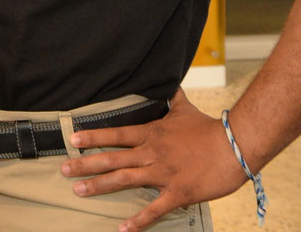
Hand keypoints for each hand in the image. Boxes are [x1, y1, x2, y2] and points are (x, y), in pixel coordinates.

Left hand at [60, 89, 248, 231]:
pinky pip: (155, 209)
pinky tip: (122, 229)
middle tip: (63, 170)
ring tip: (79, 191)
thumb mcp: (186, 109)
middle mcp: (152, 154)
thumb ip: (173, 98)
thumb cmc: (210, 129)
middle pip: (113, 159)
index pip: (116, 135)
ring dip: (100, 186)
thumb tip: (169, 82)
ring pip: (125, 181)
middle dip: (86, 165)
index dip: (93, 138)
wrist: (236, 145)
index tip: (72, 141)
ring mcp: (164, 174)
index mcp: (152, 135)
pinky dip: (138, 220)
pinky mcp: (178, 193)